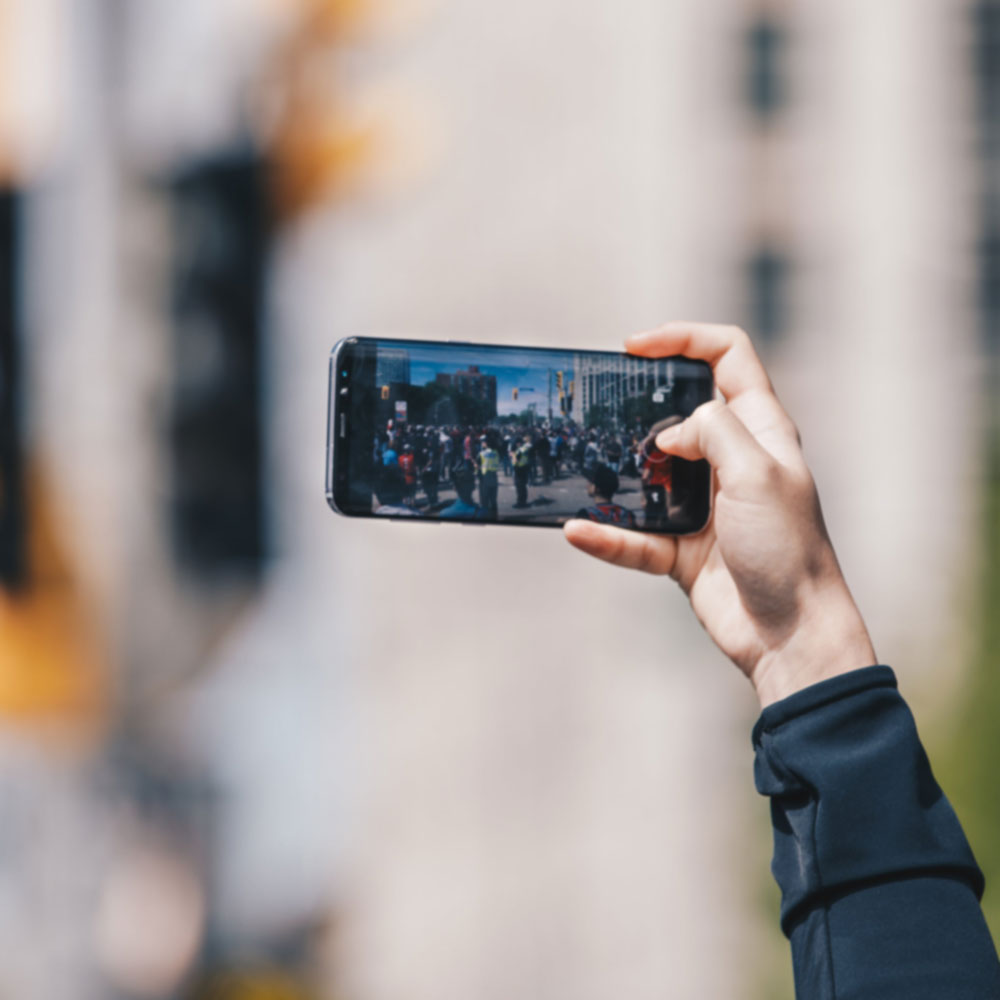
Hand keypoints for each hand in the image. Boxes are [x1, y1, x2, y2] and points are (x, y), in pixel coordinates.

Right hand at [564, 322, 875, 707]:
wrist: (793, 633)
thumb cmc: (789, 548)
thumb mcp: (757, 473)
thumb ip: (713, 432)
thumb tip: (670, 434)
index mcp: (760, 431)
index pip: (727, 357)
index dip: (682, 339)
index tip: (632, 348)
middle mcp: (731, 462)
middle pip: (679, 412)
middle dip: (638, 405)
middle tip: (599, 406)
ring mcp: (704, 506)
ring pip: (650, 475)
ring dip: (617, 472)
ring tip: (585, 465)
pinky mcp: (683, 549)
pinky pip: (635, 537)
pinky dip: (606, 536)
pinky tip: (577, 530)